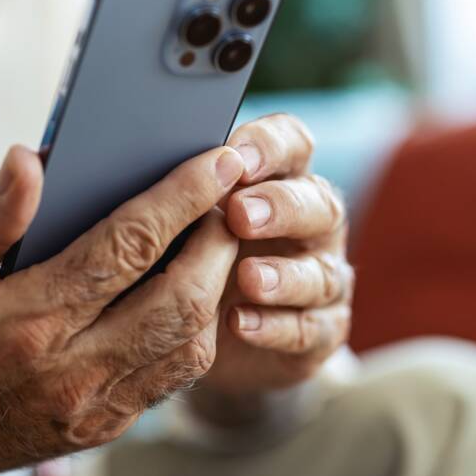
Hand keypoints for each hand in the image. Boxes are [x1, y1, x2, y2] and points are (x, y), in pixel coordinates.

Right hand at [0, 145, 242, 475]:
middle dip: (220, 239)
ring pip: (188, 344)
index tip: (218, 160)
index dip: (181, 198)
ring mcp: (91, 406)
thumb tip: (32, 158)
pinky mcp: (102, 428)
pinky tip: (193, 293)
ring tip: (221, 239)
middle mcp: (68, 369)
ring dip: (217, 285)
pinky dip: (196, 329)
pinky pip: (172, 377)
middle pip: (178, 297)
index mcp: (24, 319)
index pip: (126, 247)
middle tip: (237, 194)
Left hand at [199, 114, 353, 399]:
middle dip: (281, 207)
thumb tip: (153, 162)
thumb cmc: (187, 253)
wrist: (197, 332)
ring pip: (322, 272)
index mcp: (282, 179)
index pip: (292, 144)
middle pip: (318, 203)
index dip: (270, 147)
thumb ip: (185, 191)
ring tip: (246, 278)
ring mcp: (321, 278)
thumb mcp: (183, 218)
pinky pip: (310, 329)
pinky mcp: (320, 330)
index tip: (235, 157)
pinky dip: (276, 327)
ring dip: (285, 275)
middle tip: (240, 214)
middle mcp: (312, 224)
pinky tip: (240, 323)